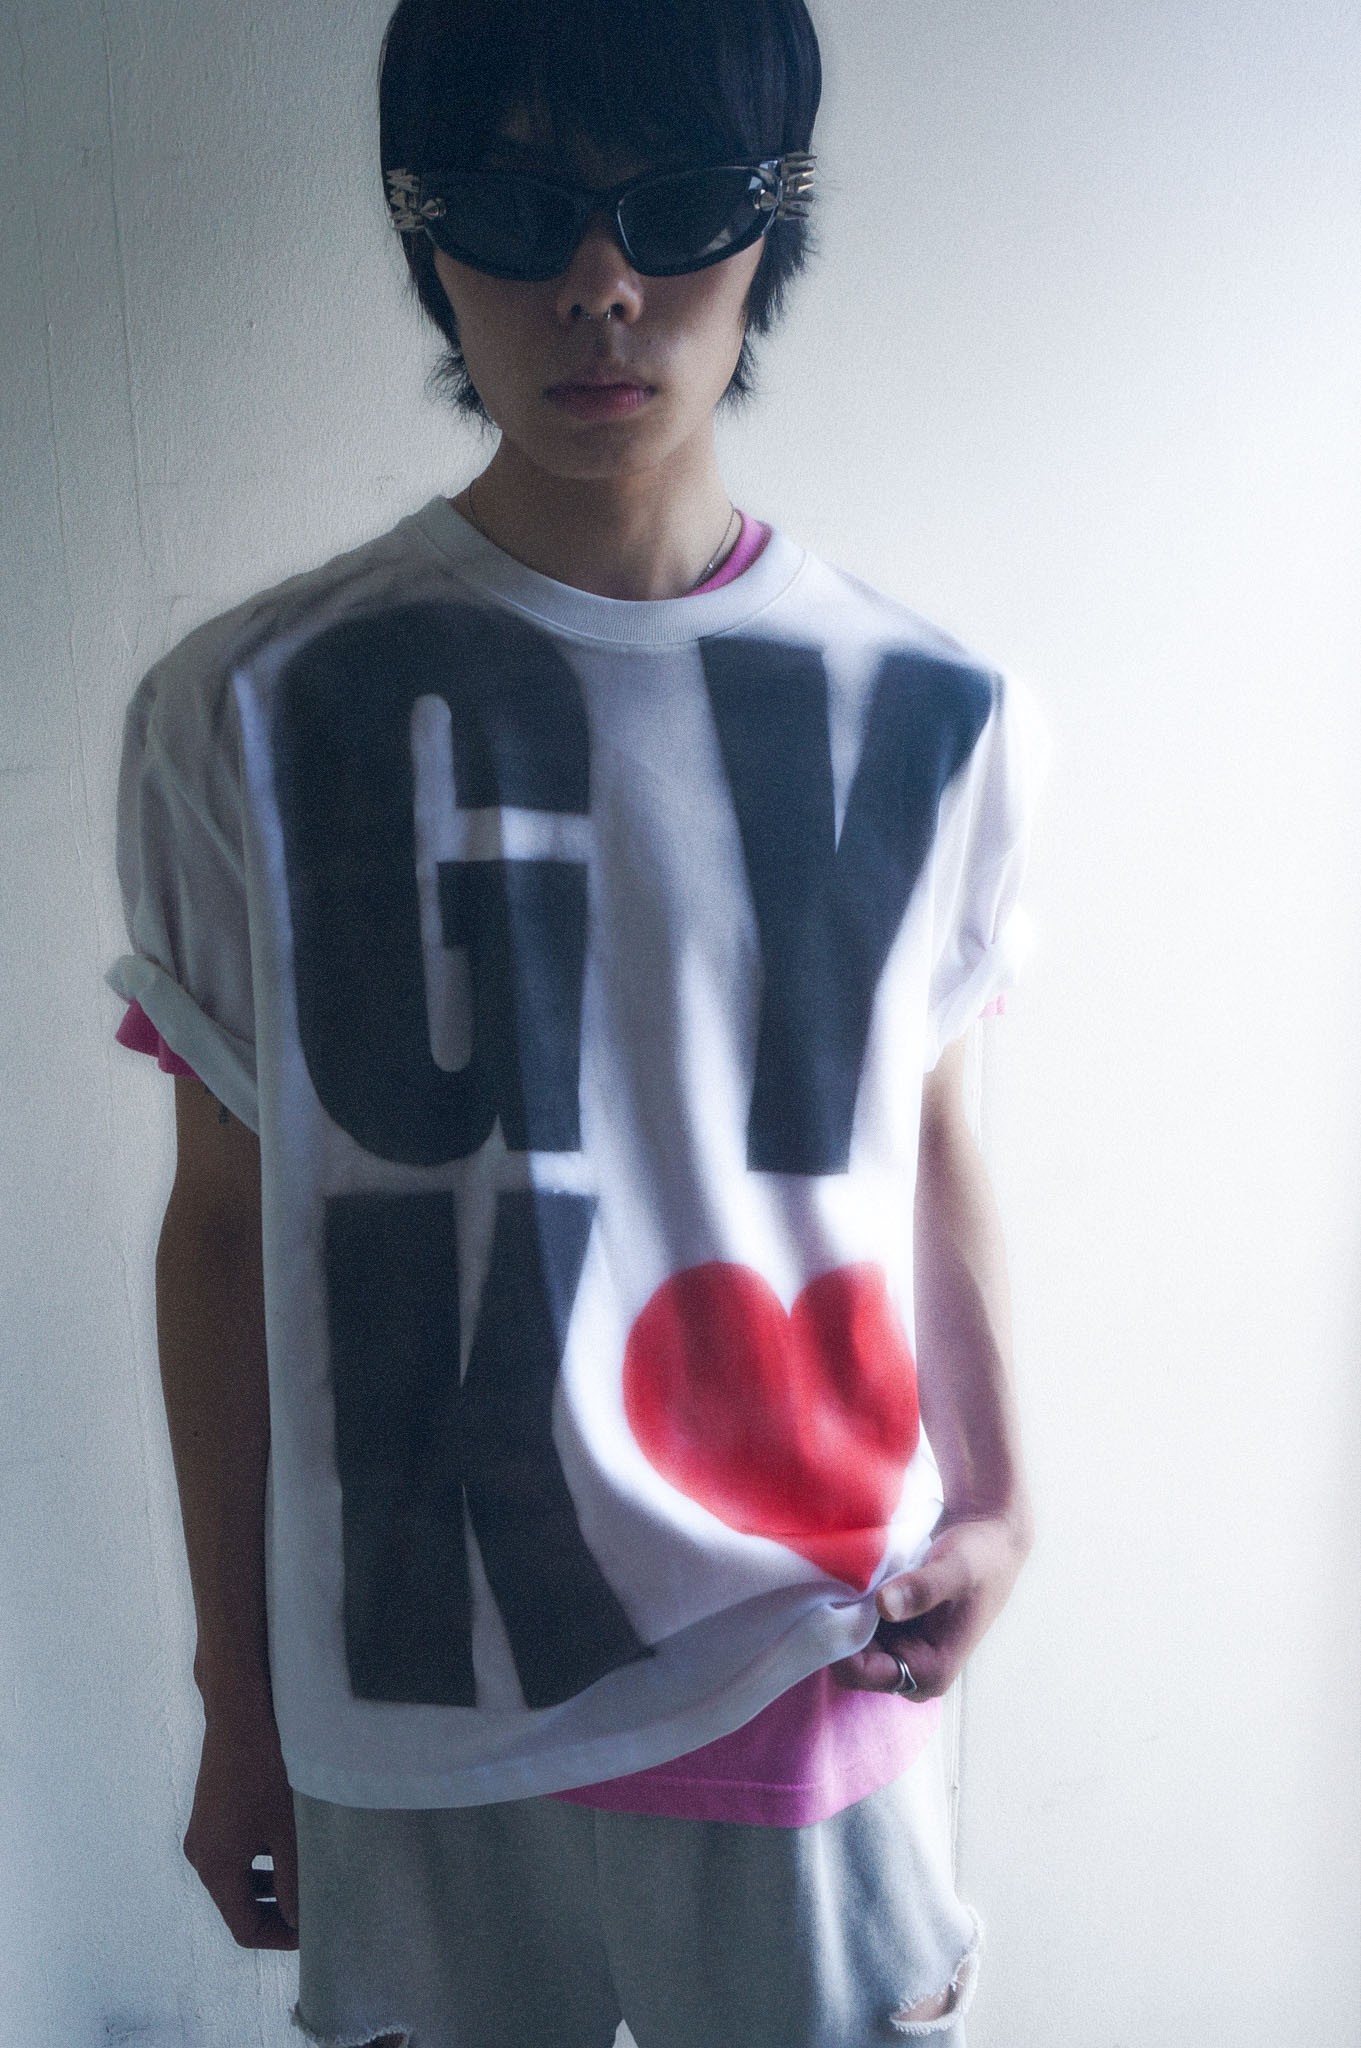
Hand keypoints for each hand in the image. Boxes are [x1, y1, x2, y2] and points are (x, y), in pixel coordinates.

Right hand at [182, 1708, 298, 1948]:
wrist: (240, 1711)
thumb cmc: (267, 1769)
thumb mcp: (288, 1831)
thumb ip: (294, 1883)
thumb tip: (301, 1923)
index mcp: (216, 1868)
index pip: (244, 1928)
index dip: (280, 1938)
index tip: (314, 1932)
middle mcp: (200, 1856)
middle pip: (237, 1905)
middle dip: (276, 1913)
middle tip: (315, 1909)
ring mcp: (202, 1833)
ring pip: (236, 1879)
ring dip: (269, 1886)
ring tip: (308, 1879)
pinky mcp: (209, 1813)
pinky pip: (233, 1853)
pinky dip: (259, 1862)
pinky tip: (289, 1846)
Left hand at [831, 1511, 1031, 1696]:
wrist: (988, 1534)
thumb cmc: (980, 1556)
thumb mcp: (956, 1568)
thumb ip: (923, 1588)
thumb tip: (885, 1605)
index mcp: (930, 1673)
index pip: (860, 1674)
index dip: (837, 1642)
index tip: (828, 1600)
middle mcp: (912, 1670)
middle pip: (848, 1661)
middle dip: (837, 1624)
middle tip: (834, 1581)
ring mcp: (900, 1649)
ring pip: (848, 1641)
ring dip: (841, 1610)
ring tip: (844, 1573)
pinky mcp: (892, 1628)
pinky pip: (855, 1622)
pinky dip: (848, 1601)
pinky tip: (849, 1573)